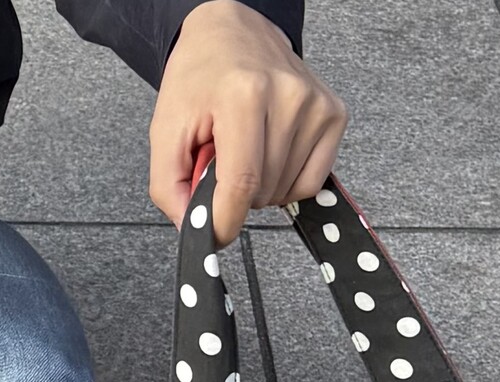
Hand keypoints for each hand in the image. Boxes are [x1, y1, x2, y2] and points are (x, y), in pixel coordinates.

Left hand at [149, 0, 348, 246]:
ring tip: (247, 148)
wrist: (232, 31)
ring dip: (261, 186)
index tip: (216, 232)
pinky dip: (286, 182)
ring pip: (285, 191)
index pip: (241, 183)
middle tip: (224, 158)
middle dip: (237, 192)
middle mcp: (286, 96)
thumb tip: (191, 227)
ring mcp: (315, 105)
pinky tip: (271, 154)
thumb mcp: (167, 125)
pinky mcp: (333, 114)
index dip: (225, 220)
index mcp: (242, 93)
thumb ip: (168, 183)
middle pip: (262, 191)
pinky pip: (310, 182)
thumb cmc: (202, 75)